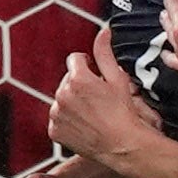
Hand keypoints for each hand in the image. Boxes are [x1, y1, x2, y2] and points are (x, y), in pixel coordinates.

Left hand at [50, 25, 166, 172]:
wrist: (122, 145)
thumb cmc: (123, 113)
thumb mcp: (117, 79)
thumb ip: (105, 53)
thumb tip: (103, 31)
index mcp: (77, 79)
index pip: (75, 59)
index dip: (88, 66)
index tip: (96, 75)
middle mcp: (62, 95)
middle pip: (67, 80)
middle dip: (80, 84)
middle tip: (98, 98)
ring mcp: (56, 114)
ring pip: (62, 99)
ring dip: (73, 102)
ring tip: (93, 113)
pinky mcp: (54, 130)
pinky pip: (58, 119)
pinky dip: (68, 120)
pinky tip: (85, 124)